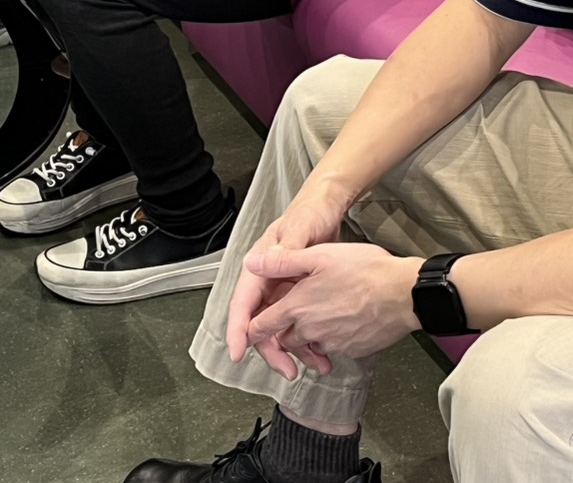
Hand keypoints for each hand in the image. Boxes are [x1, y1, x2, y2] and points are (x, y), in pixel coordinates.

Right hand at [226, 187, 351, 369]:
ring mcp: (283, 288)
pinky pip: (298, 320)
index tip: (238, 352)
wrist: (329, 206)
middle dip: (271, 349)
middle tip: (286, 370)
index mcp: (260, 266)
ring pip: (280, 326)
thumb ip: (285, 248)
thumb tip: (262, 263)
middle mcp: (267, 280)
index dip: (239, 329)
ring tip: (312, 367)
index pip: (243, 303)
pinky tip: (321, 350)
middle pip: (261, 322)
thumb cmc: (310, 212)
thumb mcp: (299, 228)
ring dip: (293, 348)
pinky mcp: (299, 292)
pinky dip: (307, 336)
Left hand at [243, 245, 421, 378]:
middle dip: (287, 331)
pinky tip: (349, 320)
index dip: (253, 328)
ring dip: (313, 336)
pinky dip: (336, 338)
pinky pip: (336, 348)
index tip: (254, 328)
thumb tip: (253, 263)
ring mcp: (331, 343)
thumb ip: (284, 261)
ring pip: (311, 344)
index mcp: (297, 307)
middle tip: (300, 316)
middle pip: (285, 339)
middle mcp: (310, 330)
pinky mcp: (351, 350)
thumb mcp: (322, 255)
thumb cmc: (367, 271)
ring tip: (329, 316)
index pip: (261, 327)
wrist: (405, 293)